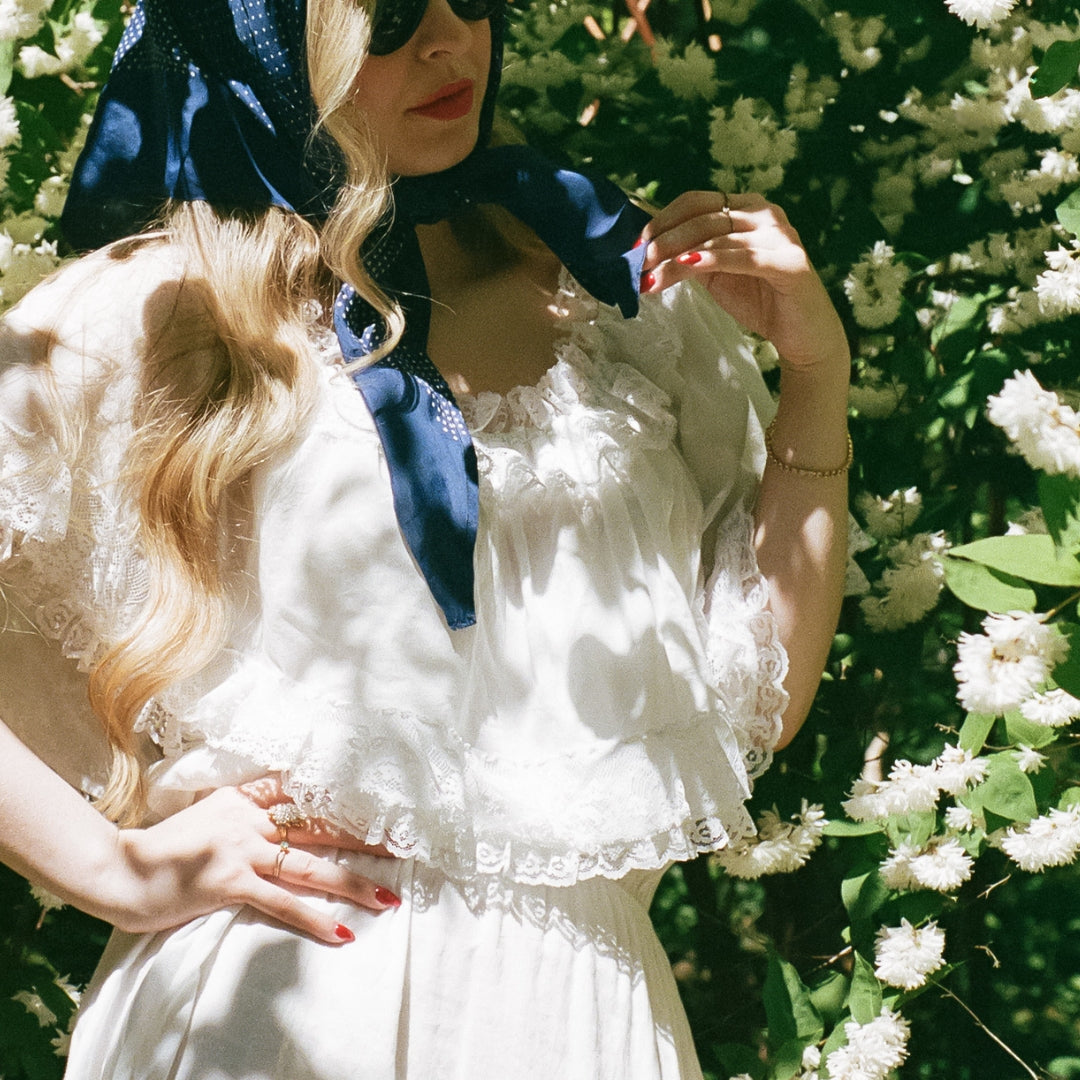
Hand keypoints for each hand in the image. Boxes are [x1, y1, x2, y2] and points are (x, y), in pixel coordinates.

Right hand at [106, 782, 397, 942]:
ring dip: (352, 883)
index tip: (380, 810)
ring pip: (310, 866)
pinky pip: (281, 901)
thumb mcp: (206, 815)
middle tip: (404, 849)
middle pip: (320, 828)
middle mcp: (249, 818)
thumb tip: (276, 816)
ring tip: (387, 897)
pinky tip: (341, 932)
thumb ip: (241, 811)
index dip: (343, 803)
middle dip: (365, 840)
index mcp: (244, 799)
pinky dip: (313, 918)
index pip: (304, 796)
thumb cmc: (163, 849)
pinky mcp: (229, 881)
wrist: (118, 868)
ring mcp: (240, 849)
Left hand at [638, 191, 849, 372]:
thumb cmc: (759, 300)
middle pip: (702, 218)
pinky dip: (711, 259)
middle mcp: (765, 213)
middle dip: (663, 242)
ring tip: (650, 278)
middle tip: (637, 264)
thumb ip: (690, 256)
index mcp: (747, 208)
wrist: (802, 334)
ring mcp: (780, 235)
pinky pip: (742, 257)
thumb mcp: (716, 274)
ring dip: (675, 259)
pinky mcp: (789, 262)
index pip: (696, 201)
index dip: (662, 220)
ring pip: (715, 238)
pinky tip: (685, 267)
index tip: (635, 246)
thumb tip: (647, 251)